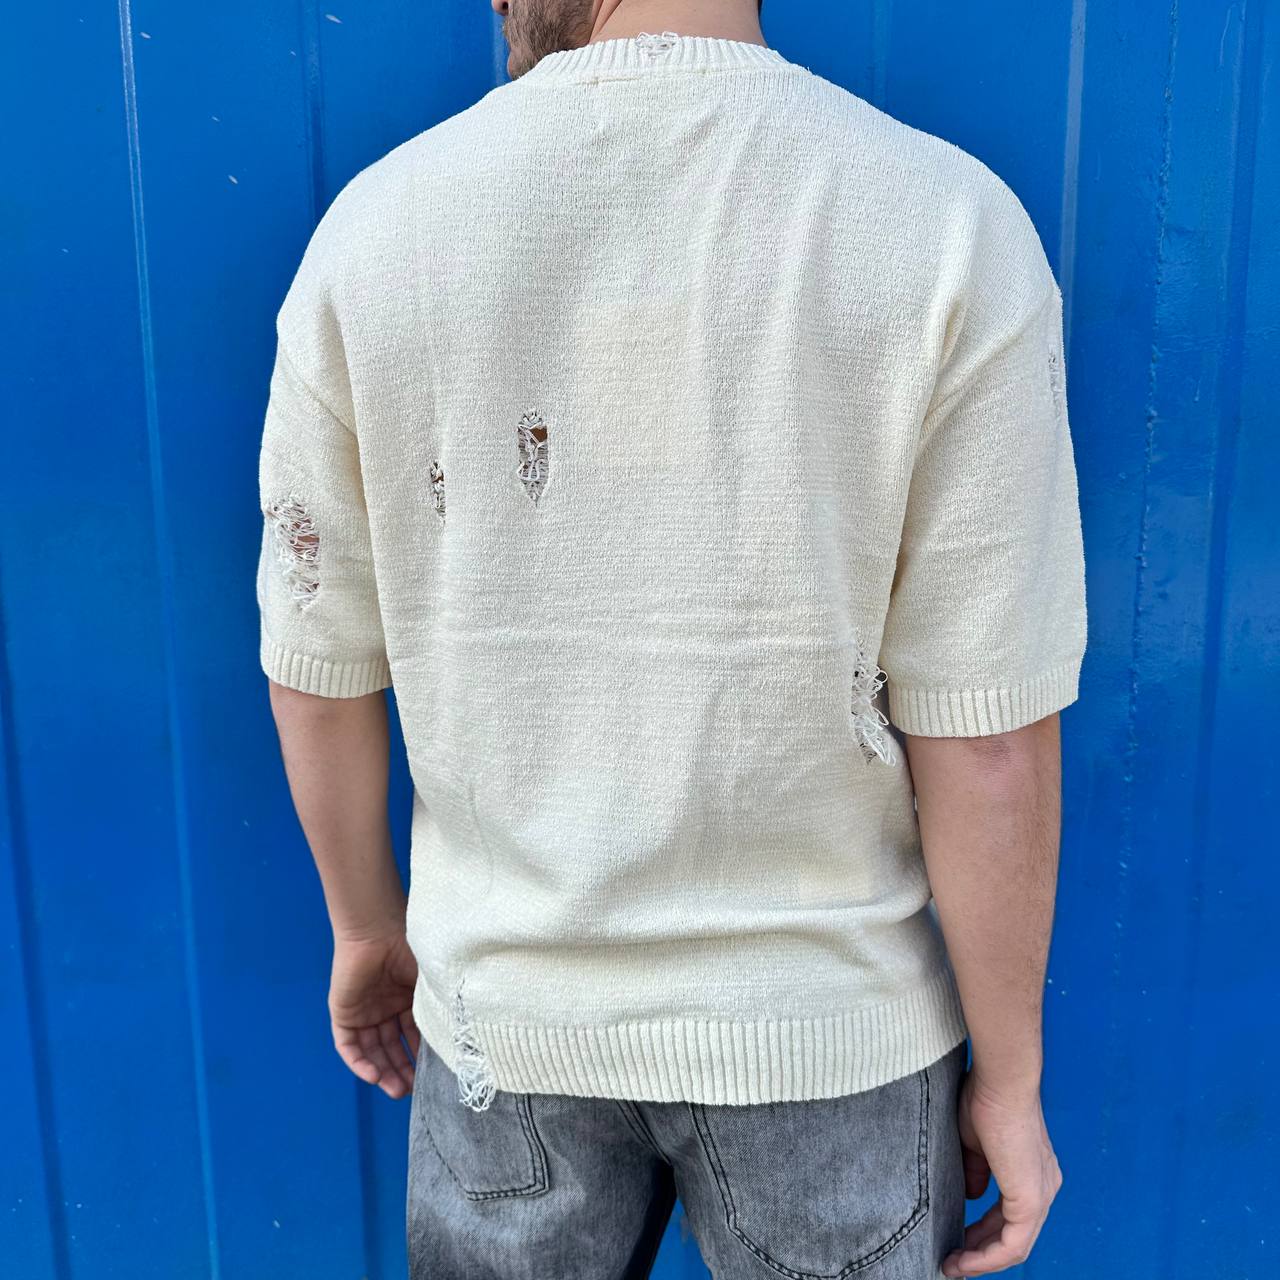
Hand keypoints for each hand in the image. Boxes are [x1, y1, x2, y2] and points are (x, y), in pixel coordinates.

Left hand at [328, 931, 421, 1099]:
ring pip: (373, 1051)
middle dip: (402, 1071)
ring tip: (397, 1091)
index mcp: (407, 999)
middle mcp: (386, 1008)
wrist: (376, 930)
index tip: (434, 1075)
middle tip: (413, 1092)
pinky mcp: (343, 1014)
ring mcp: (364, 1012)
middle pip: (393, 1047)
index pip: (414, 1035)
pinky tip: (374, 1076)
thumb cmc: (407, 949)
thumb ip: (436, 1008)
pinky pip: (349, 1046)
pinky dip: (360, 1062)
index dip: (422, 1056)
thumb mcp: (429, 983)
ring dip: (383, 1072)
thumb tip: (455, 1040)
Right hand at [941, 1071, 1062, 1275]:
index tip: (956, 1238)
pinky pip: (1012, 1245)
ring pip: (1015, 1246)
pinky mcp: (1031, 1201)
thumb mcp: (975, 1143)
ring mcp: (1041, 1196)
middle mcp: (1044, 1187)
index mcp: (1032, 1171)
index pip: (1010, 1214)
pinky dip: (987, 1257)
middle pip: (1014, 1235)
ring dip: (981, 1259)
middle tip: (951, 1259)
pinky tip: (963, 1260)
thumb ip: (976, 1172)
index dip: (983, 1231)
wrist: (1000, 1082)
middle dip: (980, 1250)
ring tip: (952, 1266)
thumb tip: (971, 1197)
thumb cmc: (984, 1100)